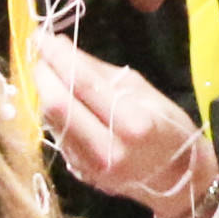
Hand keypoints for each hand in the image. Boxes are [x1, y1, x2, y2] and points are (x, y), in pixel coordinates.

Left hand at [41, 50, 218, 217]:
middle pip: (57, 105)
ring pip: (51, 121)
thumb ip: (101, 72)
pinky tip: (59, 101)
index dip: (58, 57)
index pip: (83, 83)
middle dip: (43, 74)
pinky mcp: (81, 174)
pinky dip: (54, 113)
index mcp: (133, 123)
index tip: (42, 36)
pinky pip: (58, 136)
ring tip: (47, 73)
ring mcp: (91, 166)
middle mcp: (108, 148)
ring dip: (45, 92)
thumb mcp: (145, 91)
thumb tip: (64, 49)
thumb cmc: (170, 128)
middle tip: (39, 54)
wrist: (179, 180)